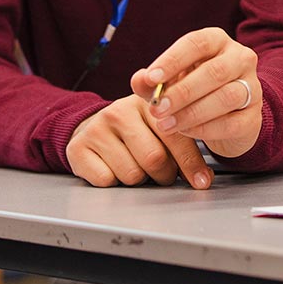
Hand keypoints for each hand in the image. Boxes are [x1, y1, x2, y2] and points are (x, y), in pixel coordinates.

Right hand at [66, 94, 212, 189]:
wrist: (92, 126)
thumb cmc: (136, 128)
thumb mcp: (161, 124)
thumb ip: (184, 140)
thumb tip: (204, 178)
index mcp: (149, 101)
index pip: (175, 135)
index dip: (190, 163)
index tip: (202, 182)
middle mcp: (121, 110)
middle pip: (154, 159)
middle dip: (164, 175)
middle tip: (163, 173)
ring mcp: (97, 128)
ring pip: (131, 174)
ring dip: (139, 180)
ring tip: (138, 166)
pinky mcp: (78, 148)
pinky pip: (106, 181)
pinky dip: (114, 182)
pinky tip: (114, 167)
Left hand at [131, 27, 261, 159]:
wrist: (226, 117)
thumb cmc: (193, 91)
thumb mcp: (171, 82)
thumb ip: (154, 81)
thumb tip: (139, 79)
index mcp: (218, 41)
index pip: (197, 43)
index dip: (173, 59)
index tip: (151, 77)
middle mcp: (240, 59)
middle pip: (215, 71)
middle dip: (183, 92)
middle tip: (158, 109)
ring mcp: (252, 87)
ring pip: (227, 96)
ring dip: (193, 112)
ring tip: (166, 125)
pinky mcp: (254, 117)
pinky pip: (232, 123)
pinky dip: (206, 129)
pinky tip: (186, 133)